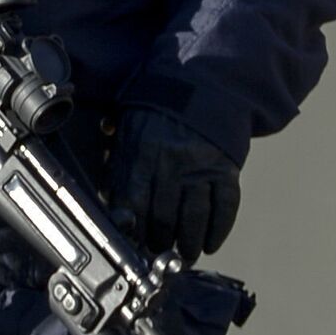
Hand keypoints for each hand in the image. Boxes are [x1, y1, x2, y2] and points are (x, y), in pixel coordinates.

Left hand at [106, 107, 240, 263]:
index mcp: (141, 149)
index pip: (132, 200)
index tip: (131, 240)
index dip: (132, 226)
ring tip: (183, 254)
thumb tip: (109, 195)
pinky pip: (224, 208)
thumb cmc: (158, 104)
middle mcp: (171, 161)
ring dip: (187, 243)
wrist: (203, 80)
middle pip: (162, 215)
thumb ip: (118, 158)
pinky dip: (218, 230)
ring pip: (193, 218)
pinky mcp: (226, 168)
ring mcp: (201, 166)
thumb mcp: (127, 122)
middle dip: (158, 240)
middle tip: (156, 250)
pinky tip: (210, 243)